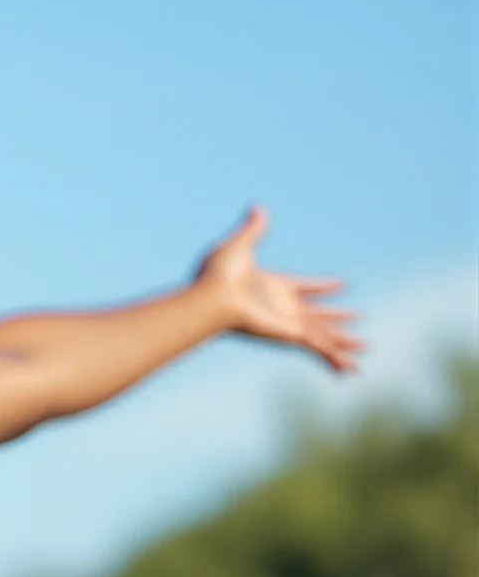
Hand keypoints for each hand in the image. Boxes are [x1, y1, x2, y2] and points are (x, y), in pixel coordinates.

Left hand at [190, 204, 364, 372]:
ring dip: (345, 341)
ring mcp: (287, 322)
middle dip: (337, 317)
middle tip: (356, 316)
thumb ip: (253, 228)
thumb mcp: (240, 244)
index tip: (341, 284)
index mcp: (272, 285)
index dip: (323, 285)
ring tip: (365, 347)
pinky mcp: (290, 334)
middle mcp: (282, 306)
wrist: (212, 297)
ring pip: (324, 334)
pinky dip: (335, 358)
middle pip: (317, 313)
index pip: (305, 286)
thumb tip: (258, 206)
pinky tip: (350, 369)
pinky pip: (320, 348)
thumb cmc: (219, 273)